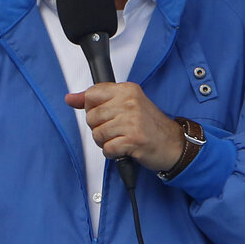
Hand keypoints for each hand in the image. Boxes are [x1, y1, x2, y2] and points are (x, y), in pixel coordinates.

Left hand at [65, 82, 183, 171]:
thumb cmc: (150, 125)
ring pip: (97, 134)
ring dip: (106, 142)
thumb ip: (97, 100)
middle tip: (117, 130)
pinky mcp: (133, 140)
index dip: (92, 108)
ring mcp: (132, 121)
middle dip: (99, 128)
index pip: (92, 94)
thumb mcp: (125, 105)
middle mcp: (129, 103)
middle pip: (91, 117)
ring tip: (121, 139)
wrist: (174, 144)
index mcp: (127, 90)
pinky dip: (112, 153)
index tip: (104, 115)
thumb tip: (70, 98)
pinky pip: (107, 149)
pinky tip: (124, 148)